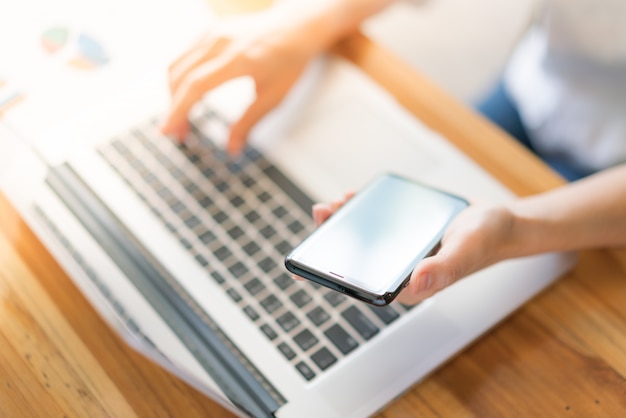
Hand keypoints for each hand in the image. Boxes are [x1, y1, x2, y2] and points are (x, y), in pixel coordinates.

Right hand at [161, 7, 329, 155]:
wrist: (296, 27)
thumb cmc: (290, 61)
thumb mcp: (275, 97)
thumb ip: (249, 122)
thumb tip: (232, 149)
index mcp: (240, 59)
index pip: (197, 85)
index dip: (179, 110)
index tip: (168, 130)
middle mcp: (222, 42)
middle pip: (181, 77)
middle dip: (174, 108)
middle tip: (179, 135)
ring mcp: (213, 33)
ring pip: (178, 65)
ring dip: (173, 94)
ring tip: (183, 120)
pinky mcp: (210, 31)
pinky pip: (185, 56)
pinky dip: (180, 79)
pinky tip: (188, 98)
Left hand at [312, 198, 515, 304]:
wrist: (497, 222)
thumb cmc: (486, 238)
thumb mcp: (468, 248)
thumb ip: (445, 267)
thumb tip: (416, 284)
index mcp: (410, 286)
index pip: (366, 284)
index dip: (338, 273)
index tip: (317, 255)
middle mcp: (400, 272)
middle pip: (359, 261)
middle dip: (334, 240)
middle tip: (323, 213)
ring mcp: (399, 253)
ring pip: (365, 242)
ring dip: (345, 224)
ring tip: (333, 204)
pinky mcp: (401, 236)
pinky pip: (376, 226)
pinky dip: (362, 212)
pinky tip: (352, 198)